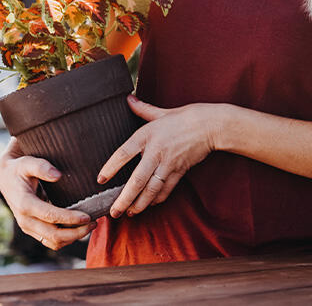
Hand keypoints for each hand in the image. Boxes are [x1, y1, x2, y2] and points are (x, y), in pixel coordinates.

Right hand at [0, 137, 96, 250]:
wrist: (6, 178)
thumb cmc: (19, 168)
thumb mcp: (27, 162)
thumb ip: (41, 166)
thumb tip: (57, 175)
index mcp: (24, 204)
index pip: (50, 216)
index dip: (70, 218)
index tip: (87, 216)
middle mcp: (25, 220)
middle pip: (54, 235)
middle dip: (76, 232)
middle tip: (94, 223)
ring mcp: (28, 227)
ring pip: (53, 242)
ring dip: (73, 238)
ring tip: (90, 226)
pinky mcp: (33, 230)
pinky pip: (51, 241)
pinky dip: (66, 238)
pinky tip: (79, 228)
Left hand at [98, 96, 220, 218]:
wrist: (210, 125)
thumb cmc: (185, 117)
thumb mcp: (161, 112)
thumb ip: (142, 109)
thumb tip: (128, 99)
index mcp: (147, 135)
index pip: (123, 154)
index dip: (110, 168)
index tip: (100, 180)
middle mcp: (156, 152)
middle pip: (137, 180)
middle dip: (124, 199)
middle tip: (114, 212)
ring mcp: (168, 164)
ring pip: (151, 189)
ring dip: (140, 204)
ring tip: (130, 213)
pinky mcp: (180, 171)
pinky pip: (166, 189)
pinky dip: (157, 199)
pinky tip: (150, 204)